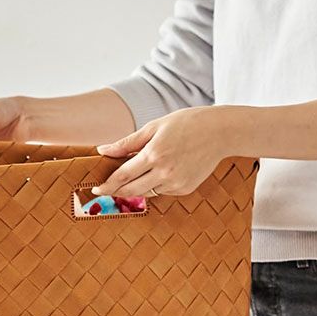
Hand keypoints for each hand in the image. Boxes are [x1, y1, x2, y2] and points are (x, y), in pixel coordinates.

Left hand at [91, 106, 228, 197]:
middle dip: (116, 191)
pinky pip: (162, 191)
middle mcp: (165, 172)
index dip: (107, 185)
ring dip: (137, 185)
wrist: (220, 132)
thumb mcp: (154, 127)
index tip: (96, 189)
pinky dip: (156, 184)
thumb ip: (127, 142)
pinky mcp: (185, 189)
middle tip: (104, 189)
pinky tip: (165, 168)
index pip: (122, 176)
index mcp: (154, 154)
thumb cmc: (186, 123)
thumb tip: (102, 150)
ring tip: (142, 169)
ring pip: (146, 192)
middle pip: (131, 190)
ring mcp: (176, 183)